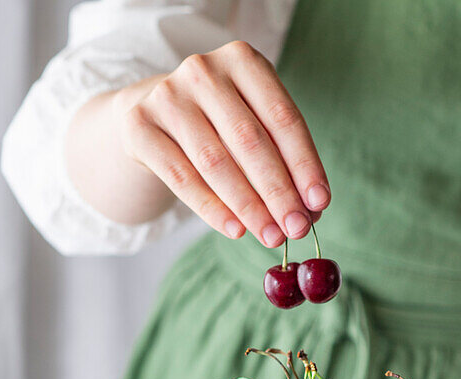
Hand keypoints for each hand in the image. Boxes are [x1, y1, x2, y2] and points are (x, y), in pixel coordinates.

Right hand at [118, 41, 329, 245]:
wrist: (153, 117)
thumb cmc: (217, 125)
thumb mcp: (252, 127)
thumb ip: (281, 160)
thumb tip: (311, 210)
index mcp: (242, 61)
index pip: (282, 118)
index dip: (304, 164)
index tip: (320, 204)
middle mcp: (203, 70)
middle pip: (250, 140)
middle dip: (279, 192)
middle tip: (297, 229)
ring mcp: (167, 95)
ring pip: (216, 162)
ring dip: (249, 206)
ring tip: (272, 237)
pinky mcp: (140, 126)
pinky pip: (182, 177)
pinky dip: (212, 209)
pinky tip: (236, 231)